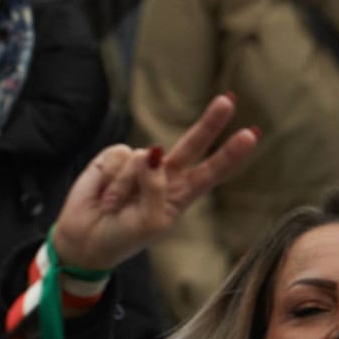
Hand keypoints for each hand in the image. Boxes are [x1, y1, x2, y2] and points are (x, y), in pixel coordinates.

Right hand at [49, 94, 256, 273]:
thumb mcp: (149, 222)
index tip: (251, 134)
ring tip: (114, 207)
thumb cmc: (123, 236)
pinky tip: (104, 195)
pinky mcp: (113, 158)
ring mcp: (139, 165)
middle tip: (228, 100)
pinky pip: (119, 157)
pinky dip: (111, 180)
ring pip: (144, 158)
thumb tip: (153, 151)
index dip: (231, 154)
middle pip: (192, 144)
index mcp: (182, 194)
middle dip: (210, 123)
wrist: (86, 238)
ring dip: (126, 186)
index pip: (212, 171)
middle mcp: (164, 175)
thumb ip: (156, 188)